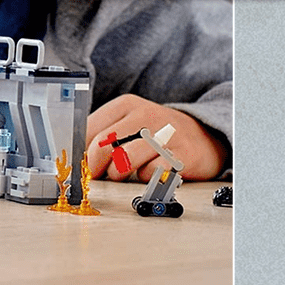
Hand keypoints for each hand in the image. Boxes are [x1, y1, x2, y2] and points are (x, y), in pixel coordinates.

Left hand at [86, 94, 228, 181]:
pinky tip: (148, 172)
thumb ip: (104, 136)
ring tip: (123, 174)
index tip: (81, 164)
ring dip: (118, 174)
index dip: (81, 152)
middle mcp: (145, 115)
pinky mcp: (182, 156)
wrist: (205, 136)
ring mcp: (165, 135)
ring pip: (124, 160)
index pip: (89, 129)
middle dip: (96, 166)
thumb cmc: (157, 134)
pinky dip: (145, 178)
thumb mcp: (129, 124)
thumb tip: (79, 159)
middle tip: (99, 174)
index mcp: (126, 105)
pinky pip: (151, 173)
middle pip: (103, 145)